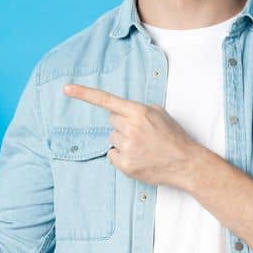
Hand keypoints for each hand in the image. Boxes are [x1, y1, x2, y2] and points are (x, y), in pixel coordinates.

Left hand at [63, 83, 206, 188]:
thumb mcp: (160, 114)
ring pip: (112, 139)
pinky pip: (112, 155)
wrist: (186, 163)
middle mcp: (131, 128)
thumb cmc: (174, 137)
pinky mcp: (125, 164)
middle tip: (141, 134)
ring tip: (143, 147)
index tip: (67, 89)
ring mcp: (127, 147)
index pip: (107, 100)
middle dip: (122, 126)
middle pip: (111, 122)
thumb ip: (138, 109)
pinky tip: (138, 157)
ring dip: (123, 142)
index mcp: (139, 112)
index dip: (84, 94)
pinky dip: (121, 157)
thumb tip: (121, 110)